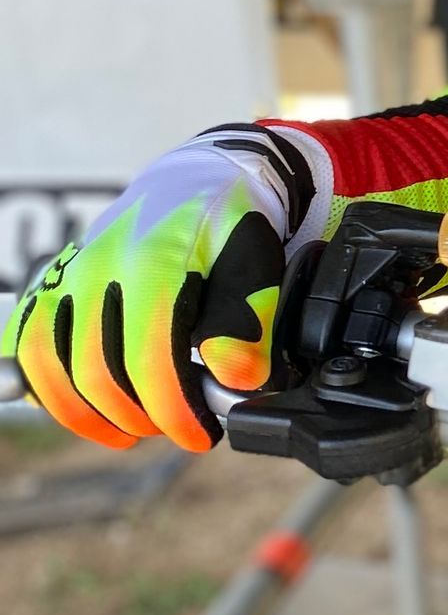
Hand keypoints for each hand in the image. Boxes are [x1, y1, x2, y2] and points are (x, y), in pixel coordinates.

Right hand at [1, 128, 319, 451]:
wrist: (196, 180)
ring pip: (48, 366)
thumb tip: (234, 378)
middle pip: (97, 374)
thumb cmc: (228, 226)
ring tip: (130, 428)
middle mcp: (97, 267)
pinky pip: (23, 343)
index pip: (150, 360)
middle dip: (140, 417)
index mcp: (154, 262)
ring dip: (86, 413)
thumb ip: (247, 321)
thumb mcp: (258, 265)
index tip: (201, 434)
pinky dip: (40, 383)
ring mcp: (66, 275)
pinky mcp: (49, 283)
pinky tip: (77, 403)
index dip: (174, 411)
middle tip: (174, 428)